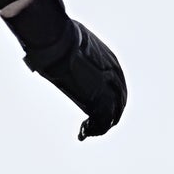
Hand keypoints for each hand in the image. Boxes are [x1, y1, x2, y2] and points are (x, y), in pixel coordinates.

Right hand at [26, 22, 125, 140]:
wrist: (61, 46)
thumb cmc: (60, 41)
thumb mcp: (74, 42)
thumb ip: (73, 50)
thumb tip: (55, 50)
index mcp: (111, 61)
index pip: (116, 84)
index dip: (107, 96)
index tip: (95, 105)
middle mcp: (116, 76)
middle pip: (119, 102)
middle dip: (107, 115)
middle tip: (91, 123)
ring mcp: (111, 89)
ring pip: (113, 115)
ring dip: (100, 126)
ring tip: (85, 131)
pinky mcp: (102, 101)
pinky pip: (103, 122)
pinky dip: (94, 130)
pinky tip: (82, 133)